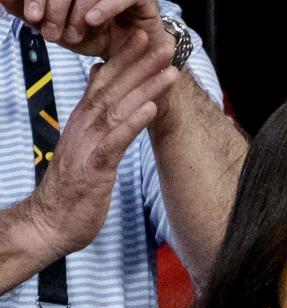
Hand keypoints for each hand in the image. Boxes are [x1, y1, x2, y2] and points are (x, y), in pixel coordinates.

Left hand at [1, 0, 165, 59]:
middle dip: (53, 6)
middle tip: (49, 31)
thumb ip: (34, 15)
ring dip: (76, 13)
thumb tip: (6, 0)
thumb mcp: (61, 31)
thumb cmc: (100, 41)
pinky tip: (92, 21)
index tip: (31, 17)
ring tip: (73, 35)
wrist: (136, 59)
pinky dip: (104, 8)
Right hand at [24, 28, 176, 259]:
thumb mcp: (83, 148)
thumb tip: (98, 91)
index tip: (142, 39)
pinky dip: (134, 122)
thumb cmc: (72, 189)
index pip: (104, 82)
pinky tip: (152, 108)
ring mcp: (89, 145)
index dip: (123, 59)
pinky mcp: (96, 167)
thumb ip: (92, 120)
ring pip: (119, 108)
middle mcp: (84, 127)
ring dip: (145, 88)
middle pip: (114, 88)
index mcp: (82, 122)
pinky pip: (116, 141)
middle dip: (139, 64)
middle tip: (162, 43)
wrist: (50, 222)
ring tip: (168, 70)